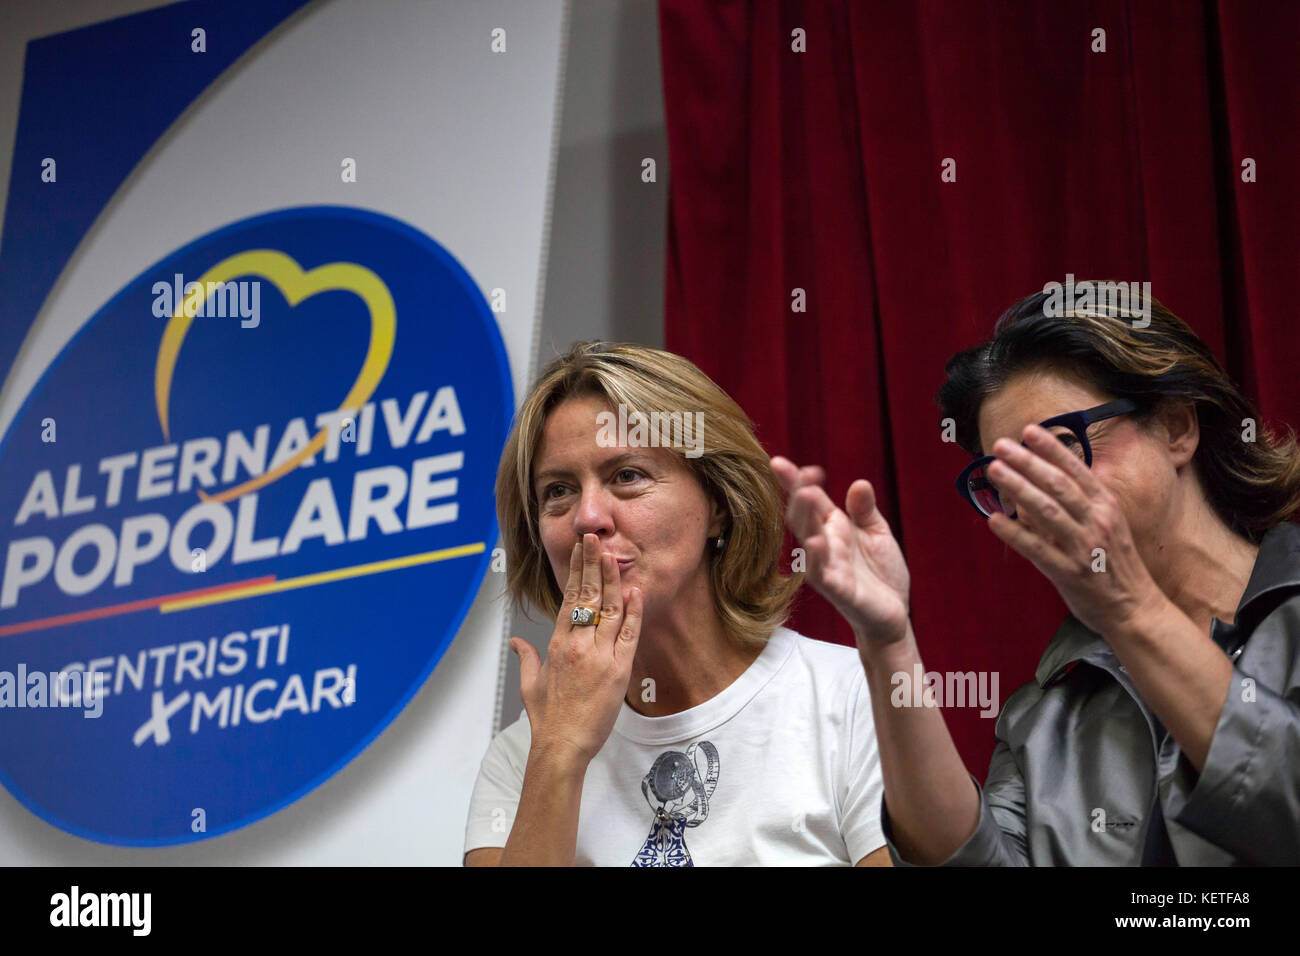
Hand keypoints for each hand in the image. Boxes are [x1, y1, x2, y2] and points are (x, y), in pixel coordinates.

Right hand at [510, 532, 643, 767]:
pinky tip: (635, 591)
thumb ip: (525, 657)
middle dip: (592, 564)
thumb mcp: (530, 684)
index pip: (568, 598)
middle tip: (594, 539)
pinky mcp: (618, 670)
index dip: (576, 571)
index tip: (580, 550)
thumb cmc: (548, 718)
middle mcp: (577, 645)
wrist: (563, 745)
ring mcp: (599, 656)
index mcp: (557, 644)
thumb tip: (515, 642)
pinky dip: (633, 612)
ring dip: (612, 580)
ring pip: (608, 609)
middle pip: (587, 595)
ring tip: (614, 554)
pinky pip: (628, 634)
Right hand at [771, 456, 910, 648]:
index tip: (779, 462)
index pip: (810, 500)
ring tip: (804, 494)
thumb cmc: (880, 572)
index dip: (795, 481)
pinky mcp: (839, 590)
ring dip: (805, 519)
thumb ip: (865, 510)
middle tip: (799, 471)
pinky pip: (823, 574)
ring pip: (808, 541)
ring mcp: (828, 567)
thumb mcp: (877, 532)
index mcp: (832, 527)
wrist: (893, 613)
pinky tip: (815, 542)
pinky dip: (817, 558)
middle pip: (803, 516)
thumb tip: (859, 483)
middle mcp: (824, 545)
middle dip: (797, 493)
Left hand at [985, 423, 1165, 637]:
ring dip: (1018, 487)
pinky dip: (1014, 533)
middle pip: (1058, 485)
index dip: (1052, 449)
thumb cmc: (1115, 565)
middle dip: (1028, 462)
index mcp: (1106, 507)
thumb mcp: (1105, 526)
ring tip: (994, 471)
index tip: (1029, 430)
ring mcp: (1083, 547)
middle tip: (1001, 445)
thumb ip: (1077, 506)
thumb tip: (1040, 483)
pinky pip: (1037, 549)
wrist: (1136, 609)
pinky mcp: (1069, 573)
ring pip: (1046, 511)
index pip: (1076, 470)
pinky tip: (993, 519)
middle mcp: (1097, 522)